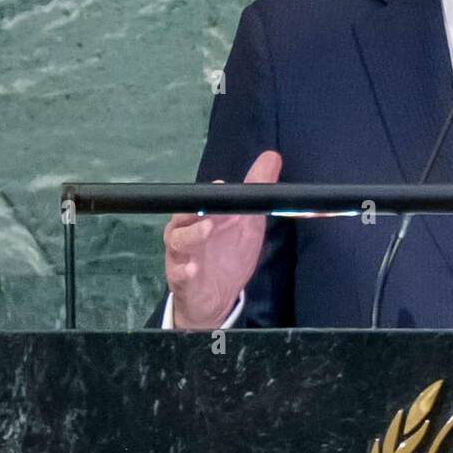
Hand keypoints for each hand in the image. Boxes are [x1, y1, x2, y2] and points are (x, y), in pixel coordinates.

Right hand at [165, 150, 281, 328]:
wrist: (218, 296)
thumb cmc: (229, 254)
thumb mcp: (248, 223)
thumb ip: (256, 192)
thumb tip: (273, 156)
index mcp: (199, 217)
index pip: (200, 200)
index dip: (210, 193)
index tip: (222, 184)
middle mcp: (185, 233)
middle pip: (184, 218)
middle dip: (198, 212)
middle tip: (212, 208)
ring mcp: (181, 256)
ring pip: (179, 242)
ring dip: (192, 235)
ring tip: (207, 230)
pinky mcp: (182, 280)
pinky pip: (179, 274)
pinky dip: (185, 271)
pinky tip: (193, 269)